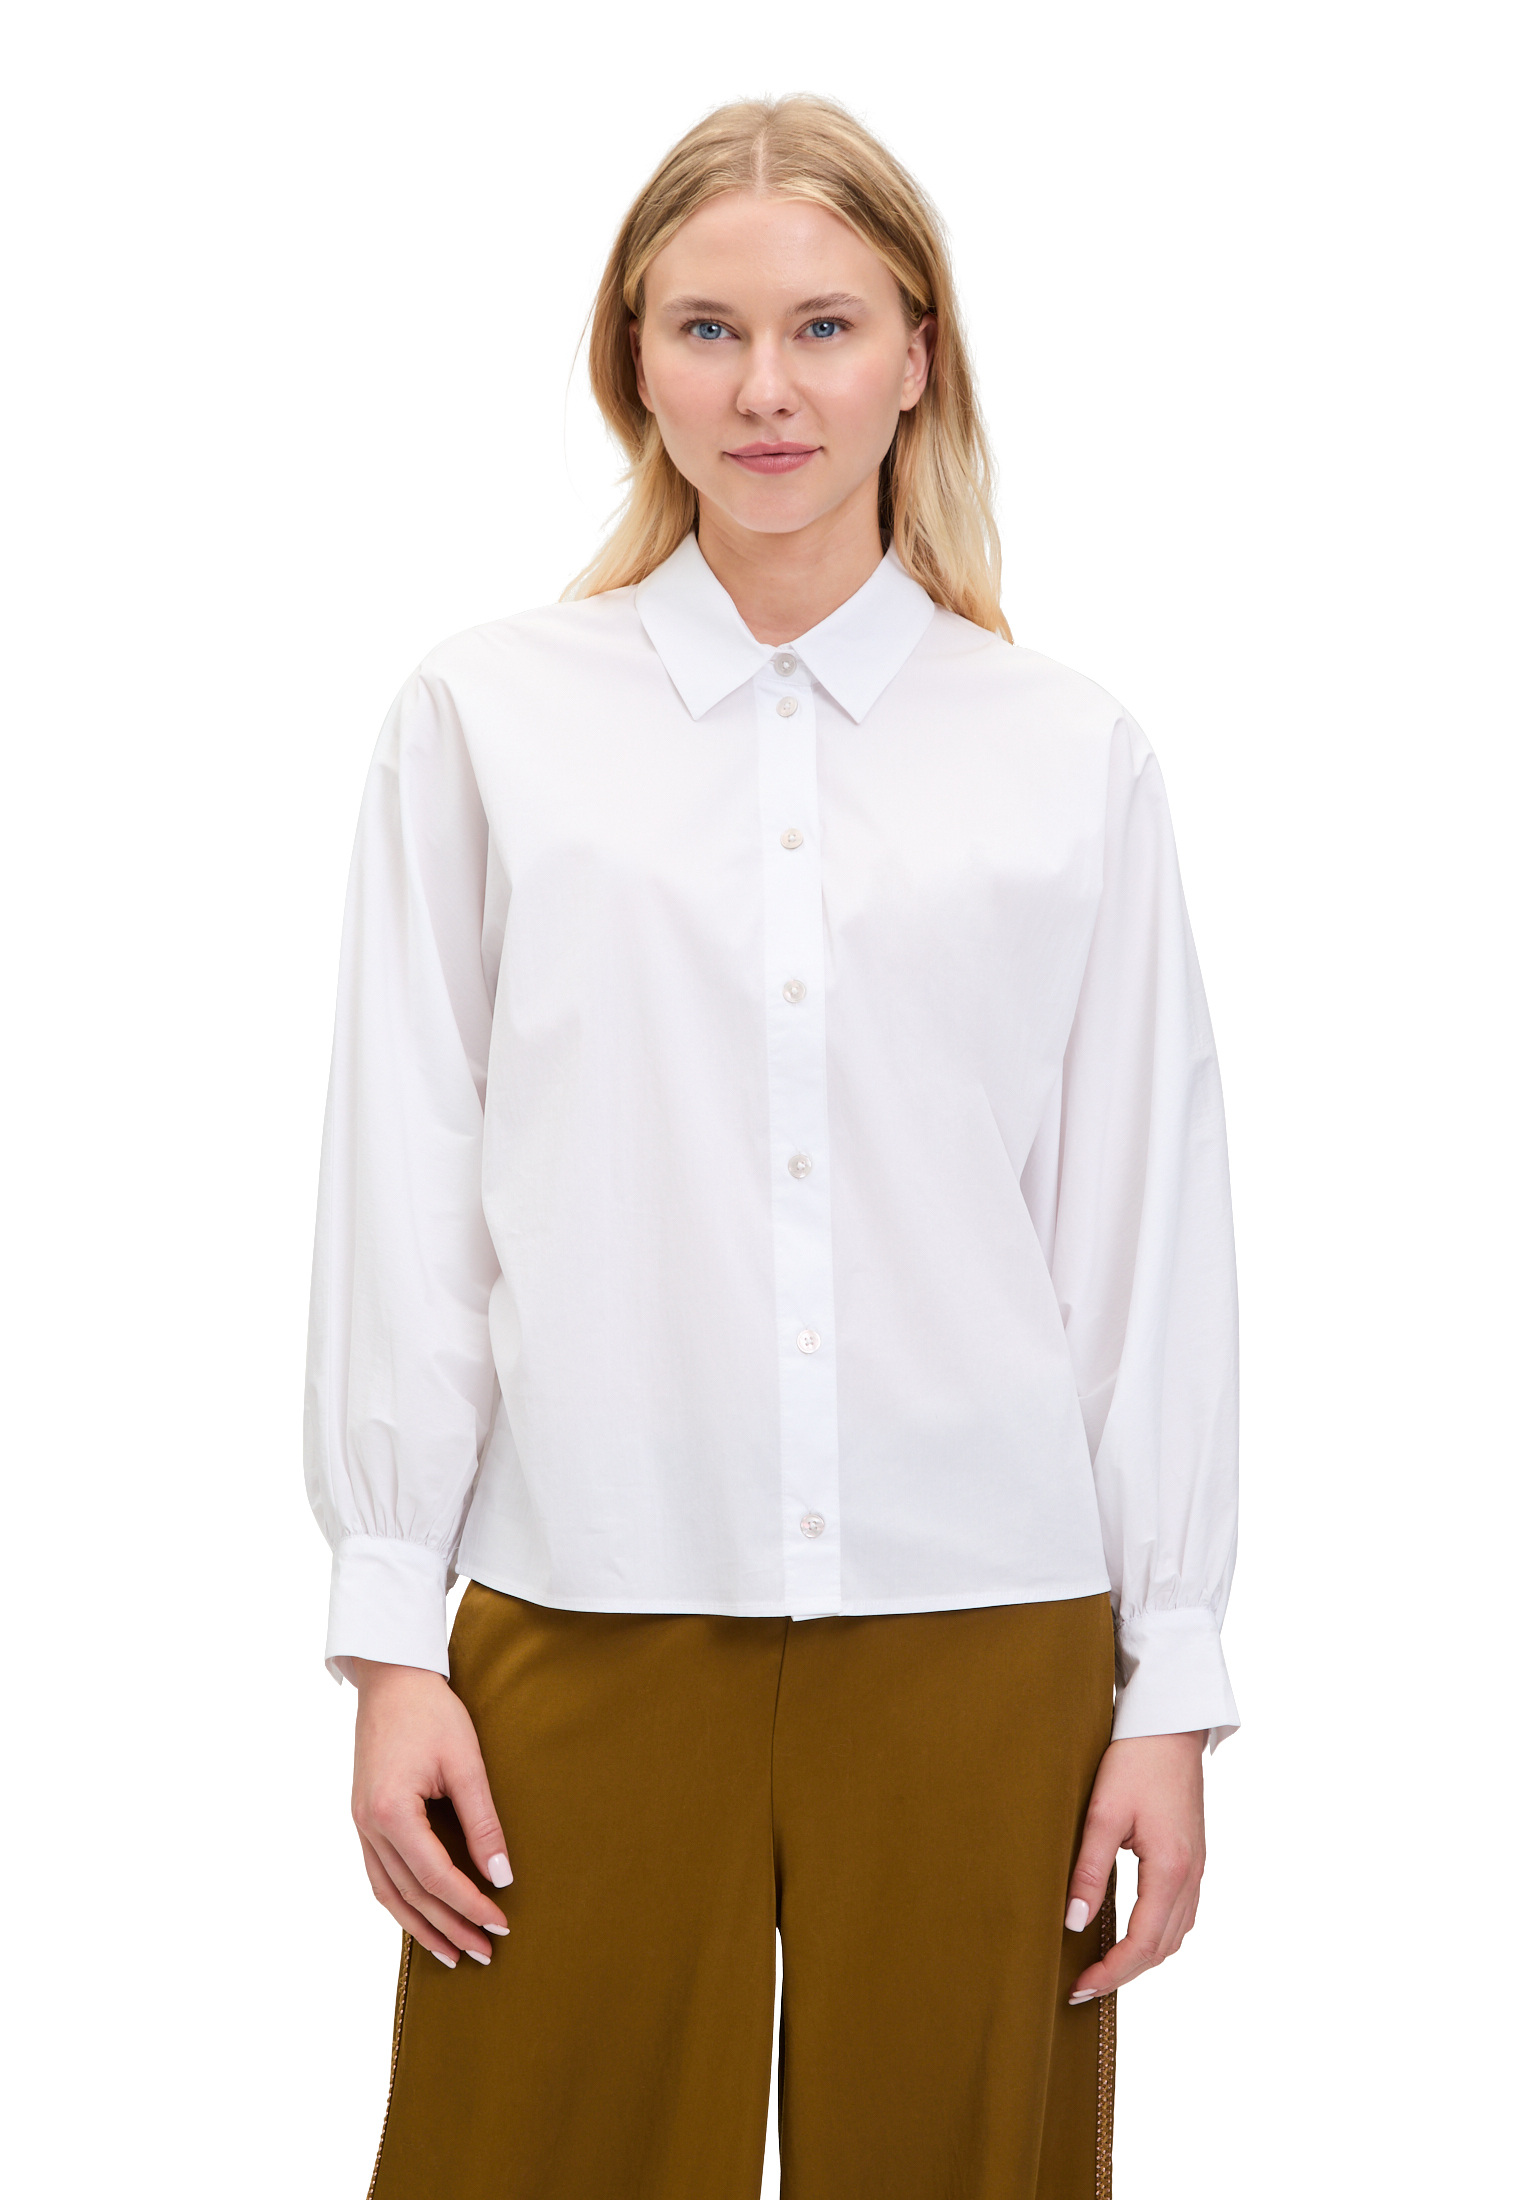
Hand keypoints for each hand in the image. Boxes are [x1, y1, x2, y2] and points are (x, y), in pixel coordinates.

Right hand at [344, 1658, 512, 1970]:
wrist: (392, 1677)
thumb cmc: (431, 1711)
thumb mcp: (466, 1763)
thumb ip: (483, 1822)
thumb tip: (502, 1876)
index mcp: (391, 1812)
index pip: (435, 1877)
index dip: (469, 1905)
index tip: (500, 1924)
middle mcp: (368, 1826)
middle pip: (410, 1895)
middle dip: (449, 1928)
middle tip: (484, 1954)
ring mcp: (360, 1824)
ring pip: (389, 1894)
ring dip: (421, 1927)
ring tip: (452, 1954)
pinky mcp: (363, 1818)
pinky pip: (379, 1875)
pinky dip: (401, 1902)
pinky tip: (422, 1917)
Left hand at [1063, 1731, 1206, 2002]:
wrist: (1168, 1724)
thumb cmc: (1135, 1760)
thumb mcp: (1103, 1814)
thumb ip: (1090, 1871)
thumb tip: (1073, 1922)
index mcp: (1170, 1869)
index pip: (1143, 1943)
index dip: (1112, 1972)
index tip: (1080, 1987)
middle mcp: (1191, 1876)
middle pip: (1162, 1948)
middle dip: (1125, 1972)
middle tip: (1084, 1985)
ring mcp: (1197, 1868)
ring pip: (1175, 1934)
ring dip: (1143, 1957)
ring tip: (1104, 1965)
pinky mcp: (1193, 1857)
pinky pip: (1180, 1913)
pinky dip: (1157, 1934)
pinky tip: (1132, 1932)